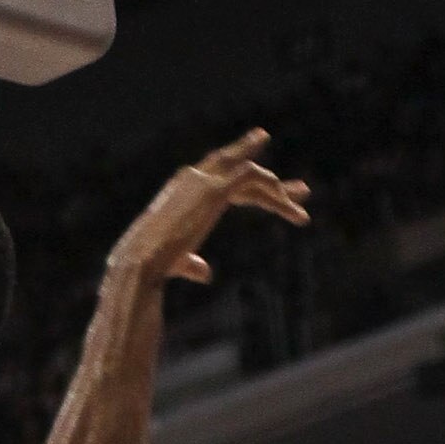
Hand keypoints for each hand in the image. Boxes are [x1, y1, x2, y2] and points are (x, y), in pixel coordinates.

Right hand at [107, 130, 309, 286]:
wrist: (141, 262)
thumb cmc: (150, 266)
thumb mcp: (174, 262)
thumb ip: (191, 263)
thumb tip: (206, 273)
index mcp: (181, 192)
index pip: (222, 182)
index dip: (251, 190)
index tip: (276, 196)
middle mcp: (191, 178)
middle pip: (239, 170)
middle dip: (270, 181)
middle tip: (300, 189)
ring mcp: (202, 180)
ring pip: (251, 174)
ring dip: (278, 190)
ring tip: (304, 200)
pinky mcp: (213, 189)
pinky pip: (252, 180)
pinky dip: (273, 192)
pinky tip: (290, 208)